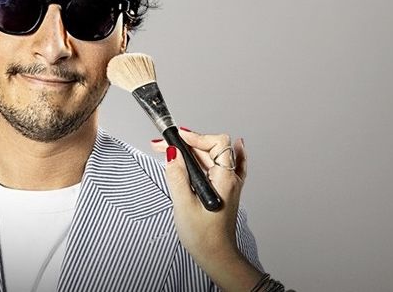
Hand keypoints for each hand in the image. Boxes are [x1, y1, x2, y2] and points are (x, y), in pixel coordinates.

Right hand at [152, 128, 262, 290]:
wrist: (216, 256)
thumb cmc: (203, 237)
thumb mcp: (184, 204)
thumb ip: (177, 175)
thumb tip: (171, 151)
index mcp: (224, 179)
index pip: (216, 143)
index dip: (195, 136)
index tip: (176, 137)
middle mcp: (230, 179)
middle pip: (211, 148)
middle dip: (186, 143)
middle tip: (162, 144)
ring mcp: (229, 184)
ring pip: (212, 157)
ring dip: (193, 150)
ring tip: (170, 149)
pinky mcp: (224, 190)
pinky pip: (227, 165)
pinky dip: (221, 155)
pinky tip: (231, 146)